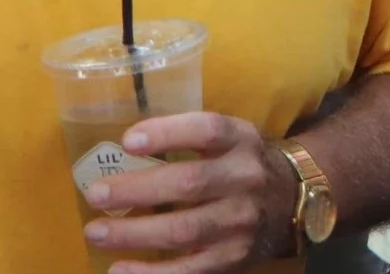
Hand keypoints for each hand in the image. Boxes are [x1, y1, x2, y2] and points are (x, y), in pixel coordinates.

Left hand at [78, 111, 293, 269]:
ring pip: (185, 229)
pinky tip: (119, 270)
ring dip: (135, 233)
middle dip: (137, 190)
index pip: (208, 130)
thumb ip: (189, 140)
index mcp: (242, 141)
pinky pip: (189, 270)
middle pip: (191, 183)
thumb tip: (121, 148)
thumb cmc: (241, 166)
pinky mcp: (234, 257)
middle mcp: (246, 178)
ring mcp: (242, 221)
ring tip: (95, 232)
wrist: (293, 200)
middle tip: (96, 194)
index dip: (169, 133)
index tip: (129, 141)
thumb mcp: (230, 140)